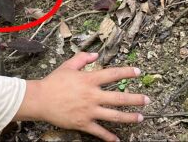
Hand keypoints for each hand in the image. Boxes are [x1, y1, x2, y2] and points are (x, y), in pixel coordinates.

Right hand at [14, 52, 148, 141]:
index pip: (113, 74)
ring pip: (114, 116)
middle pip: (119, 98)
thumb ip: (82, 59)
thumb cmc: (53, 82)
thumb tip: (95, 54)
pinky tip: (117, 140)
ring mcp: (89, 111)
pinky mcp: (83, 123)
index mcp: (89, 80)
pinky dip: (109, 137)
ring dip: (129, 117)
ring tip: (140, 118)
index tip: (137, 72)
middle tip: (147, 100)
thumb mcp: (67, 66)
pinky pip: (100, 132)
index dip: (127, 72)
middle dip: (136, 99)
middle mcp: (92, 96)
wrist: (40, 99)